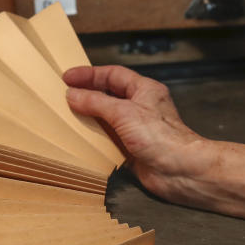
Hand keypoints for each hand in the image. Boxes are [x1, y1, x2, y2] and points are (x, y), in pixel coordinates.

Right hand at [64, 65, 211, 202]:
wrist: (180, 170)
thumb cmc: (160, 136)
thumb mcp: (124, 112)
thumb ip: (96, 103)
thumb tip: (72, 95)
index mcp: (144, 90)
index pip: (113, 76)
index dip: (90, 74)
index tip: (68, 77)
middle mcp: (141, 107)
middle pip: (109, 96)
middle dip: (87, 95)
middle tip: (63, 95)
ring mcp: (136, 129)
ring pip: (107, 119)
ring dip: (89, 118)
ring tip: (66, 116)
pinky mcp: (132, 150)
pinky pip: (109, 140)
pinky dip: (95, 139)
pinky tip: (80, 139)